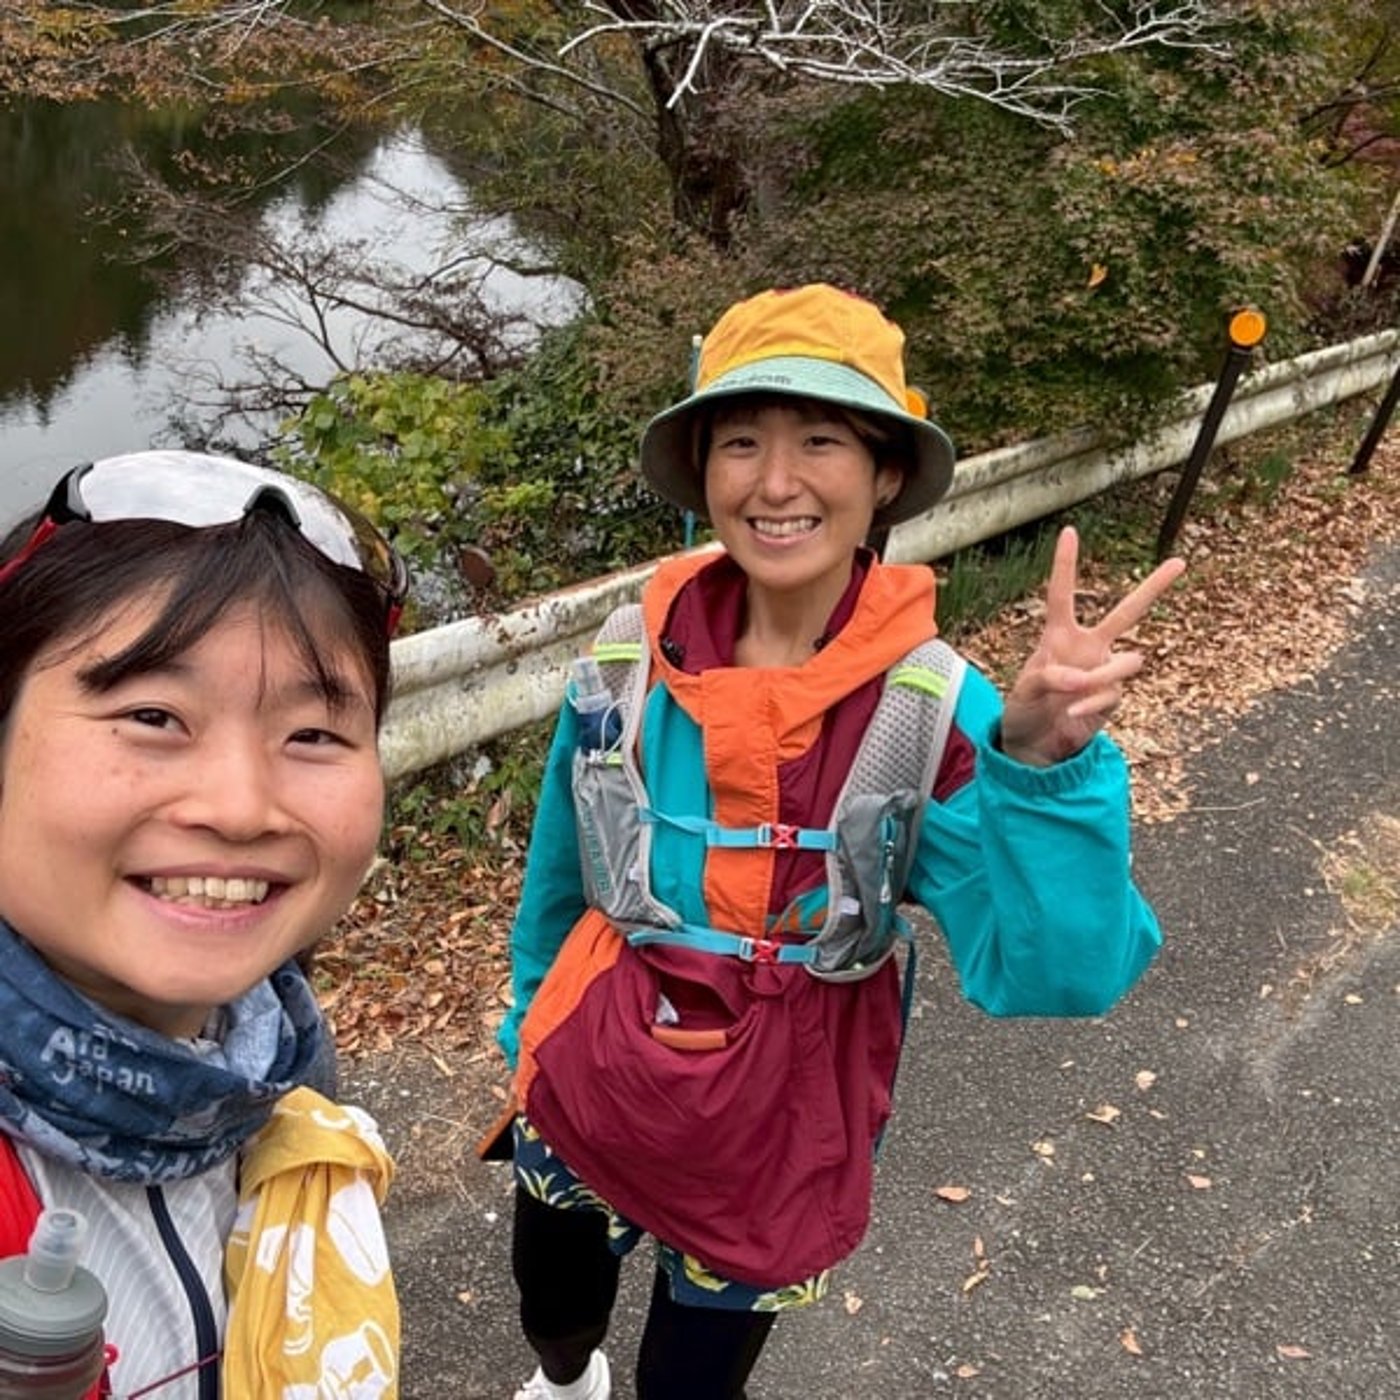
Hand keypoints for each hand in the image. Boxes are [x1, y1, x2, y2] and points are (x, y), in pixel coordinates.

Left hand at [1000, 527, 1185, 766]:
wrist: (1033, 745)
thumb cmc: (1023, 710)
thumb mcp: (1023, 691)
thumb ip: (1048, 678)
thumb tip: (1081, 677)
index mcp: (1059, 636)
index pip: (1063, 595)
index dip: (1066, 565)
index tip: (1069, 531)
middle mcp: (1088, 647)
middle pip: (1128, 612)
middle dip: (1154, 587)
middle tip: (1180, 561)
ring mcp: (1104, 671)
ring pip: (1128, 660)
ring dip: (1100, 676)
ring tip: (1072, 692)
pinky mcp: (1112, 697)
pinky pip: (1112, 692)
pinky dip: (1091, 702)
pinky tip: (1070, 713)